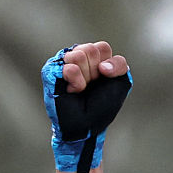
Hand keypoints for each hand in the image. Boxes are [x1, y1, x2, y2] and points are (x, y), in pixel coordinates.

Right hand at [41, 42, 131, 172]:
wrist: (86, 125)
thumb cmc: (101, 107)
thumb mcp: (121, 83)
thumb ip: (119, 65)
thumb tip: (102, 65)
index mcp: (94, 58)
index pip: (102, 47)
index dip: (108, 66)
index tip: (105, 79)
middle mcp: (77, 58)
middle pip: (90, 49)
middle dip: (95, 71)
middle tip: (90, 85)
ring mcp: (63, 63)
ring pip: (79, 55)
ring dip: (86, 77)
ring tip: (81, 88)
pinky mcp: (51, 71)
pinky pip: (69, 68)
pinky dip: (77, 82)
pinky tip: (74, 90)